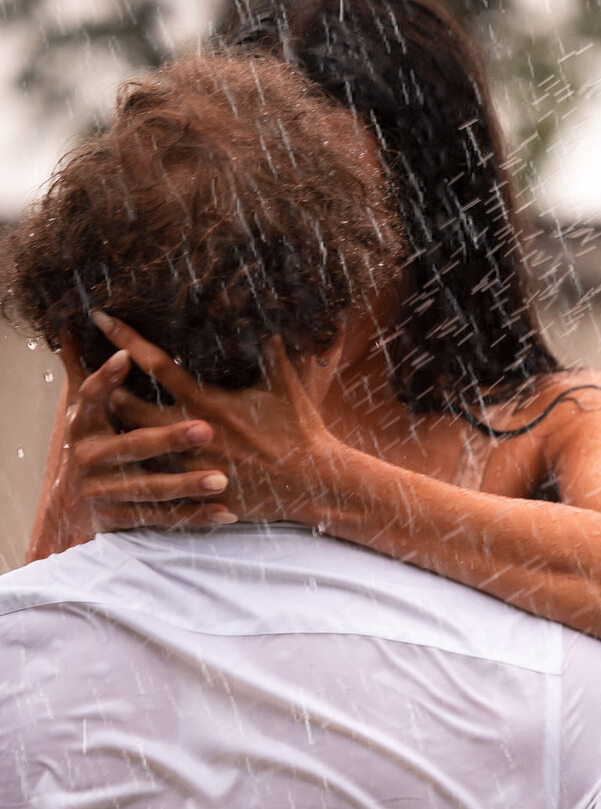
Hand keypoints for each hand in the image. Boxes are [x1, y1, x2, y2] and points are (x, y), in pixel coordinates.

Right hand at [29, 340, 229, 556]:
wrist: (68, 513)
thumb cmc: (90, 448)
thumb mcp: (85, 415)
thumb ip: (96, 379)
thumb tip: (75, 324)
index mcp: (83, 424)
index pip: (91, 397)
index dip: (105, 378)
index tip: (125, 357)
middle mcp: (89, 457)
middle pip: (132, 446)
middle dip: (169, 438)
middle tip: (206, 429)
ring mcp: (103, 492)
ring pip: (150, 488)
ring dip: (187, 484)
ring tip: (221, 479)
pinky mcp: (120, 519)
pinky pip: (161, 519)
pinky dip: (193, 517)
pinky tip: (223, 513)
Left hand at [93, 311, 341, 527]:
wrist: (313, 484)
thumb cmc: (300, 431)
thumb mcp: (286, 385)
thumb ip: (270, 351)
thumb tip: (263, 319)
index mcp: (209, 402)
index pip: (157, 364)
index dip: (126, 339)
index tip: (100, 317)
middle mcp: (192, 433)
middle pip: (130, 407)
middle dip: (104, 389)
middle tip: (79, 373)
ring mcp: (191, 465)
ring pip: (137, 447)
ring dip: (113, 431)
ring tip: (92, 417)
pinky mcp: (198, 491)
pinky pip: (157, 481)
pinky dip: (137, 470)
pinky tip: (121, 464)